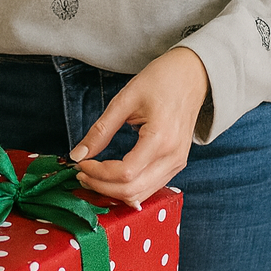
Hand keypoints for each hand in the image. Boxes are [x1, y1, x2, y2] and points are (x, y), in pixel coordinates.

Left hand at [68, 47, 208, 206]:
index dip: (98, 173)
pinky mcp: (177, 164)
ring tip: (93, 176)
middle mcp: (172, 157)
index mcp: (161, 138)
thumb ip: (101, 130)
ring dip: (113, 191)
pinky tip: (112, 177)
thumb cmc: (161, 80)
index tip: (81, 163)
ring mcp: (177, 163)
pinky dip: (128, 188)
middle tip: (81, 173)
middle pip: (132, 190)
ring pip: (141, 195)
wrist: (192, 75)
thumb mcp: (125, 100)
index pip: (125, 173)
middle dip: (101, 186)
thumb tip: (78, 154)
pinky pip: (150, 187)